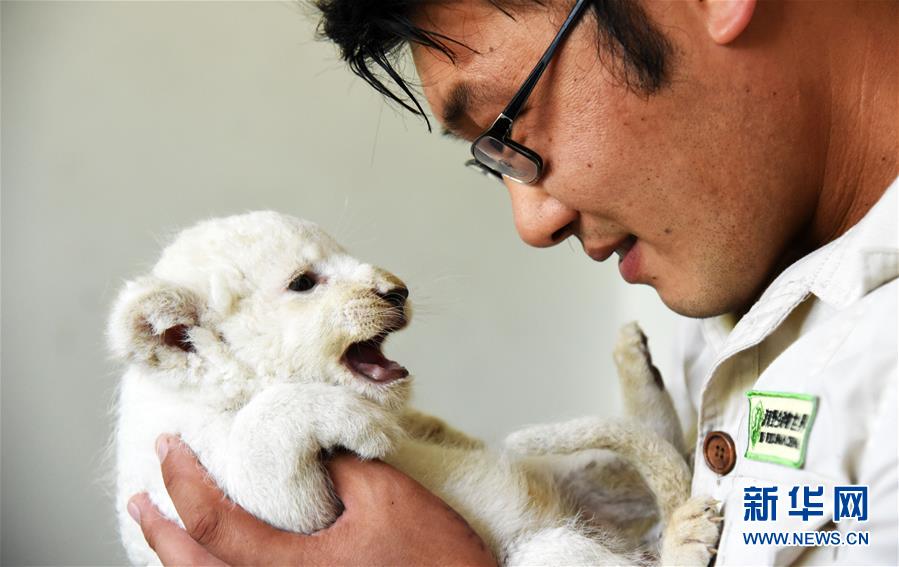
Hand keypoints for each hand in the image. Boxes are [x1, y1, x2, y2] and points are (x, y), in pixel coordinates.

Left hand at [128, 435, 496, 565]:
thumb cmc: (434, 562)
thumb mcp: (389, 497)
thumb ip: (341, 465)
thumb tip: (308, 442)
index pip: (212, 523)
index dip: (183, 482)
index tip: (170, 446)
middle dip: (160, 531)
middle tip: (140, 496)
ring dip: (178, 558)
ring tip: (160, 531)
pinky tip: (216, 560)